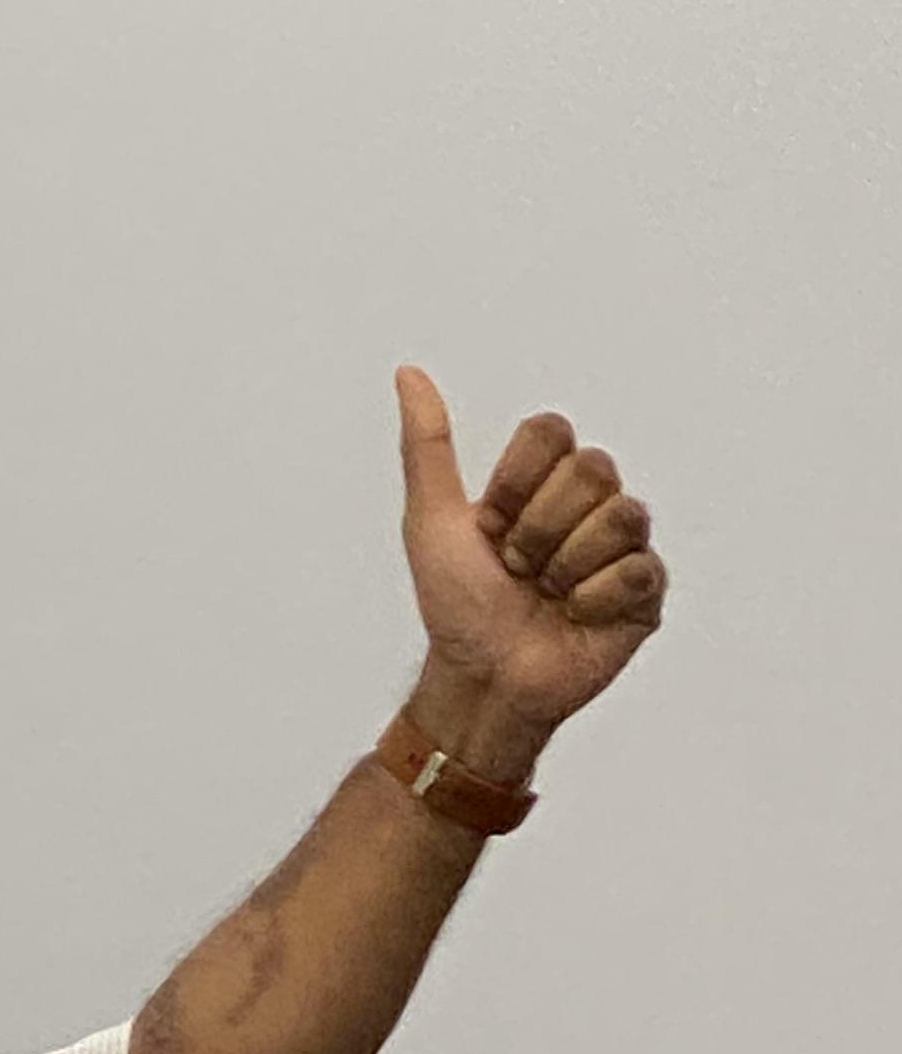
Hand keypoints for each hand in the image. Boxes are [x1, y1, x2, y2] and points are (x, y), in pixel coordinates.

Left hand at [394, 371, 667, 770]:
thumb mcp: (430, 523)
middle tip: (517, 571)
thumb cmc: (458, 608)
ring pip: (620, 517)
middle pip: (591, 470)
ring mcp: (623, 545)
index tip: (489, 529)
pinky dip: (594, 600)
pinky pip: (637, 570)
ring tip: (545, 596)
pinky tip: (575, 618)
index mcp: (546, 480)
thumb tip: (407, 374)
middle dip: (537, 530)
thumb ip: (426, 447)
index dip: (514, 484)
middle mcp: (591, 503)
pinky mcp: (646, 591)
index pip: (551, 433)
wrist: (481, 680)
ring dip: (564, 567)